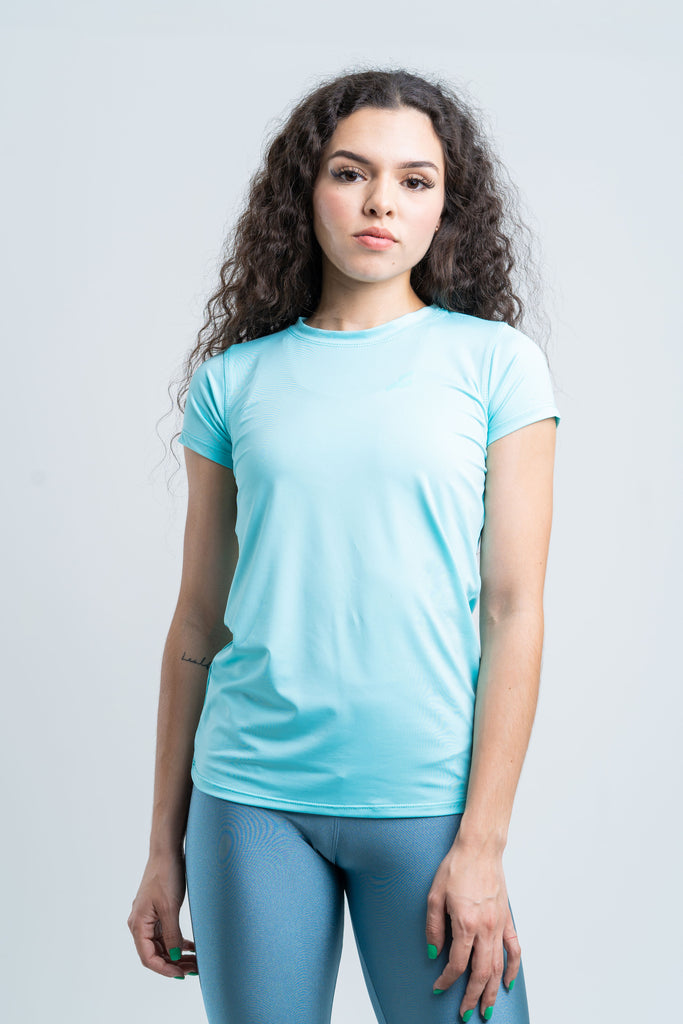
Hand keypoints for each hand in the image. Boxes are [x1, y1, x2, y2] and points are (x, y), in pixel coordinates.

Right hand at [127, 849, 197, 978]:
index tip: (182, 974)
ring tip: (196, 961)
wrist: (166, 852)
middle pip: (156, 954)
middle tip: (195, 969)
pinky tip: (191, 948)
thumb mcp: (170, 908)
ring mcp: (149, 918)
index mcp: (138, 925)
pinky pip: (166, 934)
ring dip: (178, 955)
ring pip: (162, 945)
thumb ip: (172, 935)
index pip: (149, 958)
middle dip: (174, 964)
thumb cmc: (165, 875)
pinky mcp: (157, 912)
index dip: (165, 969)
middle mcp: (140, 924)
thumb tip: (174, 958)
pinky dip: (178, 942)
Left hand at [425, 837, 520, 1019]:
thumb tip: (434, 954)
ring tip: (487, 1009)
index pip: (456, 963)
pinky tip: (509, 982)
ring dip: (493, 991)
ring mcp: (499, 925)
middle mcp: (486, 928)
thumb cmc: (455, 867)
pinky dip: (513, 968)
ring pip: (499, 967)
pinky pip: (514, 949)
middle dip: (473, 997)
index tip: (438, 988)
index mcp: (465, 924)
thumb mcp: (434, 895)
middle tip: (465, 1014)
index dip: (447, 981)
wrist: (479, 848)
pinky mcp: (507, 919)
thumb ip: (434, 928)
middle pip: (482, 973)